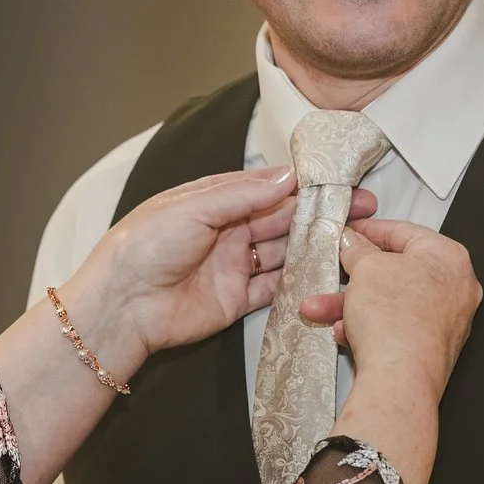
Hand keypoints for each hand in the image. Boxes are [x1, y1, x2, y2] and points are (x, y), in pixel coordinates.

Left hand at [56, 168, 375, 377]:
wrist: (121, 306)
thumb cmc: (145, 246)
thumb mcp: (194, 207)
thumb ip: (243, 195)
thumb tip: (288, 177)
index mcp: (212, 201)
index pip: (266, 188)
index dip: (302, 185)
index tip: (338, 181)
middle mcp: (225, 231)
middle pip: (281, 219)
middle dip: (318, 214)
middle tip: (361, 208)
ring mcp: (232, 266)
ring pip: (282, 252)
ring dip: (313, 245)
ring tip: (351, 239)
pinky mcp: (235, 300)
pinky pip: (273, 289)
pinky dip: (297, 281)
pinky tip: (325, 272)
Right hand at [298, 219, 479, 483]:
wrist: (400, 381)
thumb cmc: (397, 323)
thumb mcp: (366, 268)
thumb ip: (358, 249)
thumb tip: (354, 242)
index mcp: (449, 257)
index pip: (403, 231)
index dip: (368, 230)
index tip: (348, 232)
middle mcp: (455, 288)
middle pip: (395, 271)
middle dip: (353, 277)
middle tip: (334, 272)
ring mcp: (445, 321)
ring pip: (389, 302)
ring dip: (351, 305)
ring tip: (321, 309)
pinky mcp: (430, 348)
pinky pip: (392, 326)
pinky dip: (366, 326)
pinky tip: (343, 332)